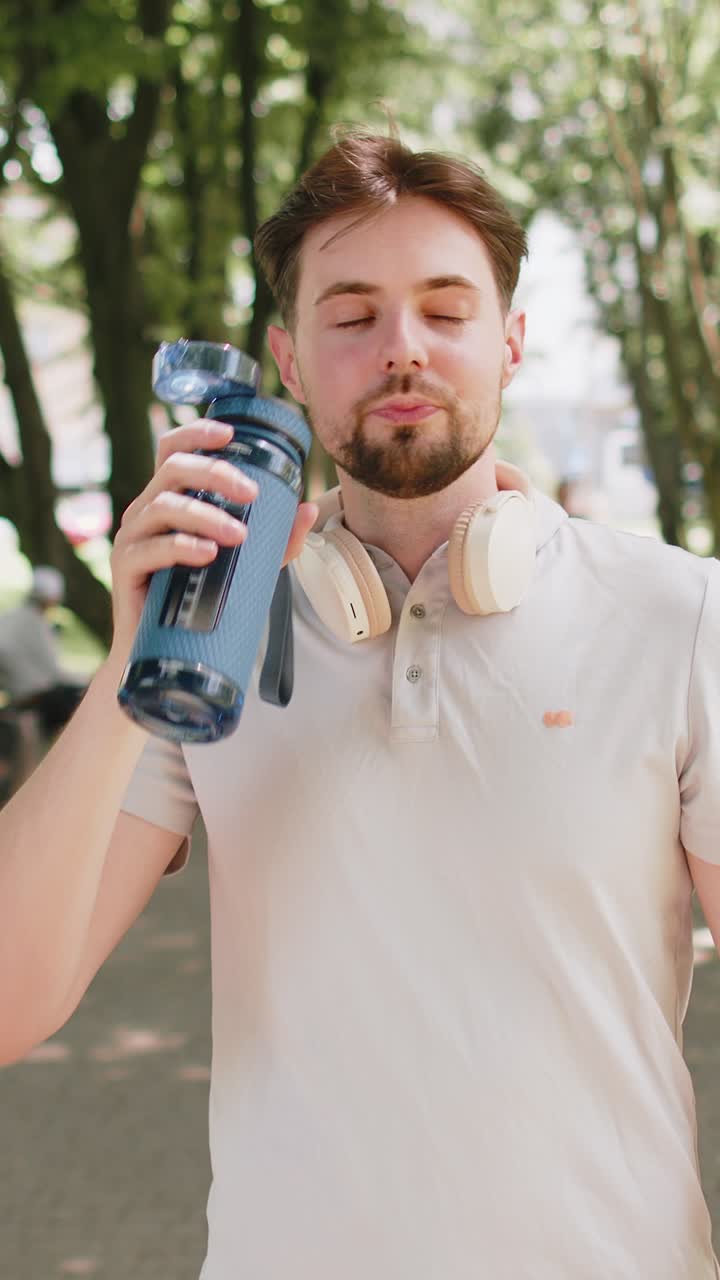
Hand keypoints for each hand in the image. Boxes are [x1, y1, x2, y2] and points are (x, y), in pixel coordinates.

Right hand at [108, 420, 318, 664]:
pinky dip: (182, 547)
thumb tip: (308, 510)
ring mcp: (132, 537)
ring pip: (164, 506)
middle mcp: (146, 510)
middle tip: (251, 493)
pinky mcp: (125, 567)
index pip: (173, 449)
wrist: (163, 650)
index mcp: (169, 499)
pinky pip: (151, 548)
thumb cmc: (201, 598)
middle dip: (214, 473)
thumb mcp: (246, 563)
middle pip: (172, 468)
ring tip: (239, 535)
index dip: (197, 433)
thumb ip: (275, 539)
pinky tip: (208, 554)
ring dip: (206, 515)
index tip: (230, 434)